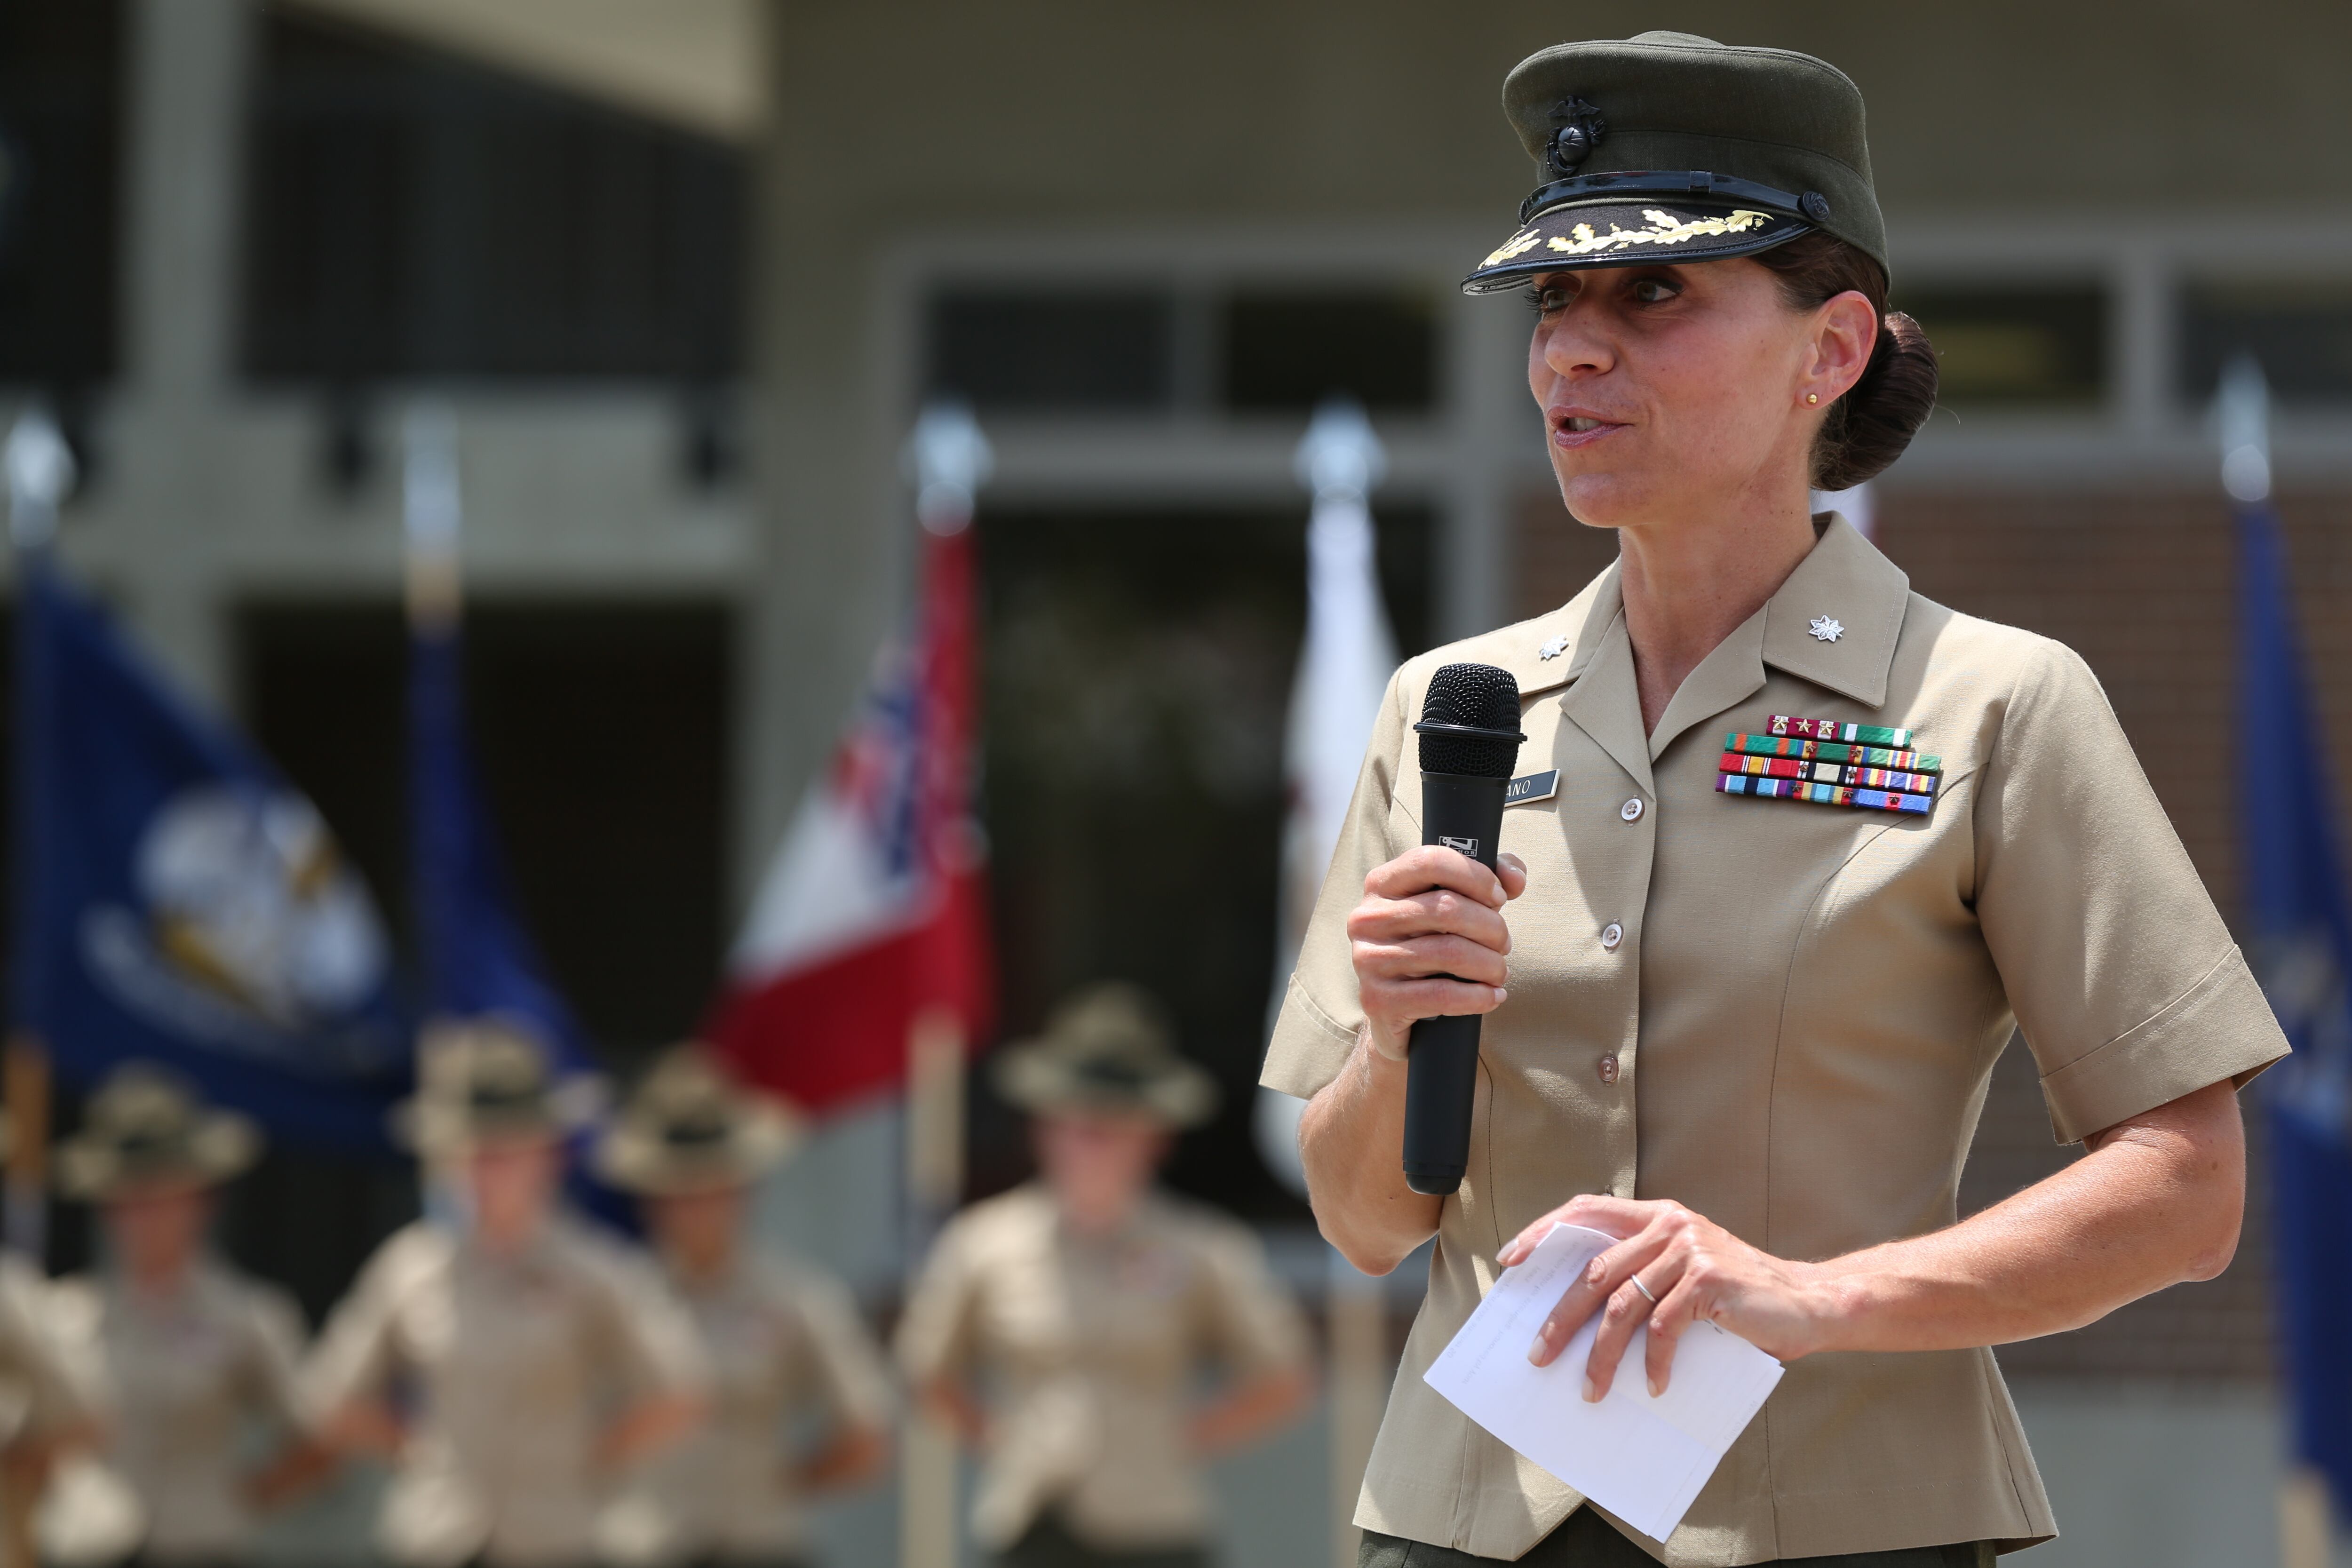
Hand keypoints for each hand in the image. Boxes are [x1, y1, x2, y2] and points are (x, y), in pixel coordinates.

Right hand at [1347, 847, 1527, 1059]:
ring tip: (1499, 971)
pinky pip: (1441, 995)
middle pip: (1446, 908)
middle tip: (1504, 943)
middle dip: (1491, 927)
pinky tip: (1493, 996)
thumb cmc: (1431, 946)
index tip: (1499, 897)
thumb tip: (1515, 877)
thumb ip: (1488, 880)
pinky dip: (1478, 996)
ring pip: (1449, 953)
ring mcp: (1367, 959)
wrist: (1398, 1010)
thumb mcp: (1455, 906)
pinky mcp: (1377, 999)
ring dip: (1490, 964)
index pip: (1431, 861)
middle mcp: (1366, 918)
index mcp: (1381, 884)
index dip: (1476, 876)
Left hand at [1499, 1195, 1841, 1399]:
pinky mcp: (1708, 1281)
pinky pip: (1663, 1328)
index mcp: (1658, 1216)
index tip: (1512, 1260)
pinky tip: (1653, 1387)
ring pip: (1622, 1305)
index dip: (1545, 1232)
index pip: (1587, 1211)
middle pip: (1594, 1271)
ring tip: (1591, 1389)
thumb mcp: (1684, 1273)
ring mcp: (1689, 1250)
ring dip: (1601, 1354)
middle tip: (1539, 1354)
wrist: (1808, 1303)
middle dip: (1561, 1318)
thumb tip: (1576, 1316)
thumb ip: (1642, 1277)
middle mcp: (1669, 1225)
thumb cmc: (1739, 1299)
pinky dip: (1653, 1362)